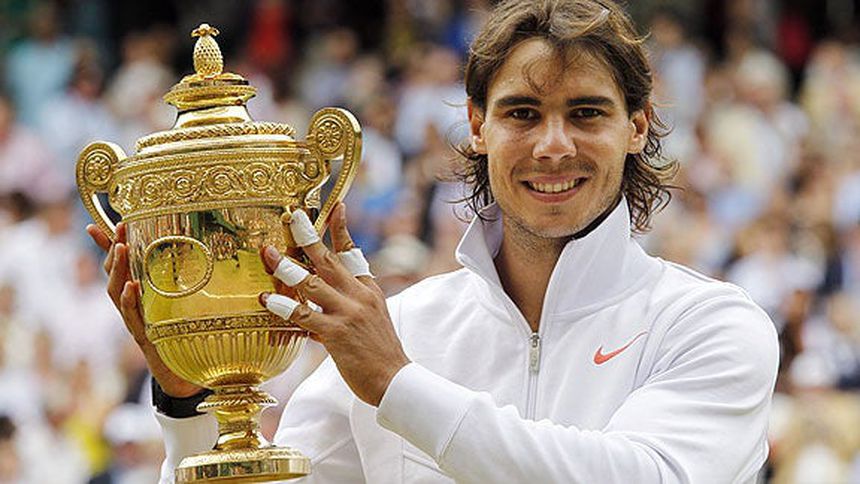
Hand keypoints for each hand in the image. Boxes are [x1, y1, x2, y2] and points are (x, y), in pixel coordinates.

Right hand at [86, 223, 201, 397]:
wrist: (185, 376)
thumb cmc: (186, 338)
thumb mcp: (186, 305)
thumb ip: (189, 285)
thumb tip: (208, 255)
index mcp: (141, 297)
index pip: (119, 267)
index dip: (106, 247)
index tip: (93, 225)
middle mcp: (133, 307)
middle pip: (114, 275)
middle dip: (113, 250)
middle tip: (118, 228)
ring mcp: (137, 322)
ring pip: (117, 293)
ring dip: (118, 269)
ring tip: (121, 248)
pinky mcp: (146, 336)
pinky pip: (133, 316)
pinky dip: (130, 301)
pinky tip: (130, 286)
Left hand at [260, 203, 409, 406]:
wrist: (394, 380)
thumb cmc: (380, 352)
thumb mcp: (372, 317)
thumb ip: (347, 301)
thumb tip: (318, 296)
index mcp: (368, 289)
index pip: (353, 252)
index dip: (342, 229)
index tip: (334, 207)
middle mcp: (359, 295)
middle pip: (329, 259)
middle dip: (308, 236)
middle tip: (292, 216)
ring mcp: (348, 313)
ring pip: (311, 282)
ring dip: (286, 267)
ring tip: (267, 253)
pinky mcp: (337, 334)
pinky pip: (303, 315)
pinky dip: (283, 306)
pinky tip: (265, 300)